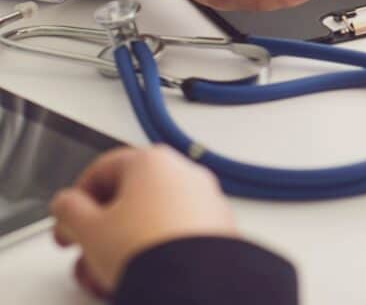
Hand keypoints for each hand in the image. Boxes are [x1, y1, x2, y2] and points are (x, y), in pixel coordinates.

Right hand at [50, 146, 236, 298]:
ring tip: (103, 274)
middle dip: (100, 228)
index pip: (103, 169)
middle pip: (129, 197)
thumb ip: (69, 211)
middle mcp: (185, 174)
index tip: (67, 221)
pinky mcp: (218, 228)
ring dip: (122, 245)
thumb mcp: (89, 230)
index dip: (77, 199)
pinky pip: (176, 234)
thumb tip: (68, 204)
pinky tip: (137, 276)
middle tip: (85, 249)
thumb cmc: (146, 250)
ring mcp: (206, 200)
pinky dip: (154, 250)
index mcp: (153, 161)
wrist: (191, 284)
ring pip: (152, 220)